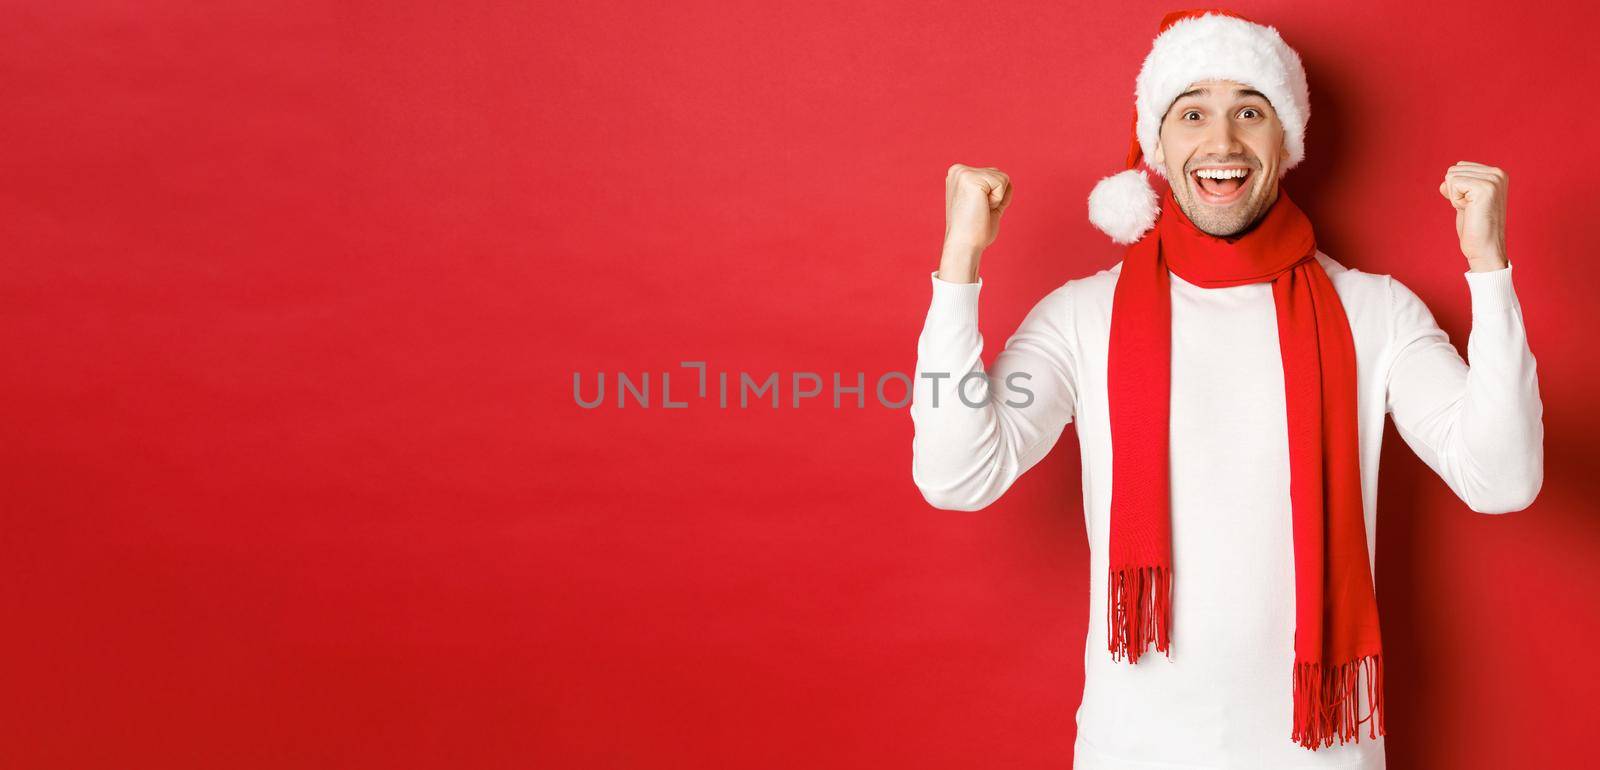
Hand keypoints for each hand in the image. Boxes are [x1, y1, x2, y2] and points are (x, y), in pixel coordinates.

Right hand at [940, 163, 1012, 282]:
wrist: (965, 245)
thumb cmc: (974, 231)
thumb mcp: (986, 206)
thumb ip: (994, 193)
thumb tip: (1009, 183)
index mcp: (958, 176)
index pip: (992, 176)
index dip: (993, 197)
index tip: (977, 210)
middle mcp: (958, 171)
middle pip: (999, 174)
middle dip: (996, 196)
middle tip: (979, 212)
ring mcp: (963, 173)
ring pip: (1002, 178)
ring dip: (997, 199)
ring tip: (979, 210)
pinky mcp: (971, 178)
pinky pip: (1002, 183)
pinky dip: (998, 200)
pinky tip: (982, 208)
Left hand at [1438, 161, 1508, 270]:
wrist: (1485, 248)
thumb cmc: (1475, 228)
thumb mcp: (1465, 201)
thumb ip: (1457, 188)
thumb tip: (1444, 182)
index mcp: (1496, 174)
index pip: (1459, 167)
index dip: (1457, 189)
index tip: (1471, 205)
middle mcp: (1498, 173)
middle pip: (1453, 169)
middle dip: (1455, 192)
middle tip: (1471, 209)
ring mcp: (1493, 179)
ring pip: (1451, 176)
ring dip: (1455, 197)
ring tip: (1472, 210)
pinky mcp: (1485, 188)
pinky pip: (1453, 183)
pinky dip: (1455, 200)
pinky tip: (1470, 210)